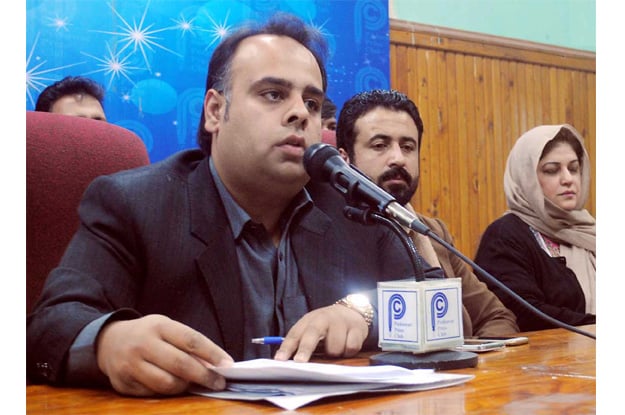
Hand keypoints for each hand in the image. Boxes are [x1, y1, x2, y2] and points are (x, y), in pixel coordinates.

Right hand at [96, 314, 233, 395]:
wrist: (108, 341)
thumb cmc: (148, 335)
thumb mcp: (166, 328)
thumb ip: (187, 344)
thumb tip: (214, 365)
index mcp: (158, 325)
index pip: (191, 340)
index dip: (212, 353)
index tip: (228, 364)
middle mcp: (143, 344)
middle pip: (180, 364)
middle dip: (204, 376)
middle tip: (219, 383)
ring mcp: (130, 365)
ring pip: (167, 384)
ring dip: (185, 387)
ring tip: (193, 384)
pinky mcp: (123, 383)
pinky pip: (152, 394)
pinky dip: (167, 393)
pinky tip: (172, 386)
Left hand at [273, 304, 368, 361]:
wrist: (351, 310)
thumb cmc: (327, 325)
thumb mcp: (312, 328)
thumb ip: (302, 341)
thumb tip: (289, 360)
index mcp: (309, 319)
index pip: (295, 334)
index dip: (287, 347)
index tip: (280, 360)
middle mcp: (324, 318)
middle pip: (312, 333)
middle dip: (305, 348)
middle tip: (300, 362)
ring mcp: (341, 322)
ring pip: (334, 347)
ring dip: (335, 353)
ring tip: (336, 348)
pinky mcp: (356, 328)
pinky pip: (351, 347)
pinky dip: (349, 351)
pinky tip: (348, 344)